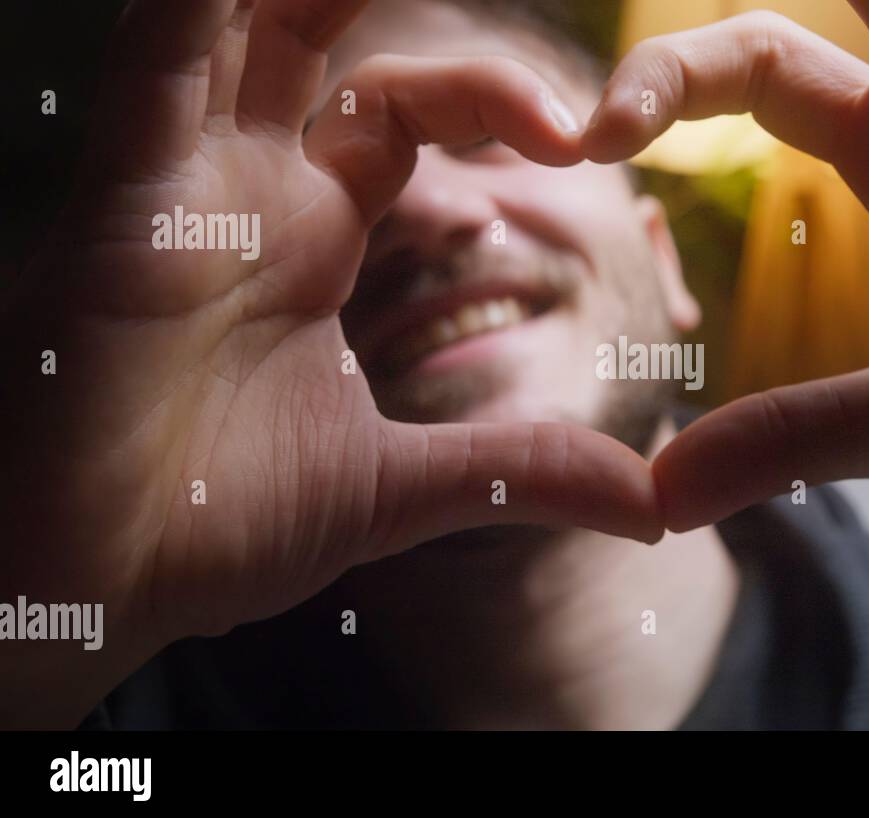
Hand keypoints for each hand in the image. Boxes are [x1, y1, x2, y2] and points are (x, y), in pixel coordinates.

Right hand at [0, 0, 659, 727]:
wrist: (90, 588)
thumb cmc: (212, 527)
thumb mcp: (402, 490)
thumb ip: (524, 474)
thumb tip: (657, 508)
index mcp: (313, 233)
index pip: (412, 109)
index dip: (494, 98)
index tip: (580, 136)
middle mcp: (251, 189)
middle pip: (332, 38)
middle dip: (432, 31)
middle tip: (532, 69)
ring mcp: (188, 186)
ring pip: (244, 20)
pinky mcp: (128, 204)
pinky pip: (157, 65)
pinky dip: (197, 11)